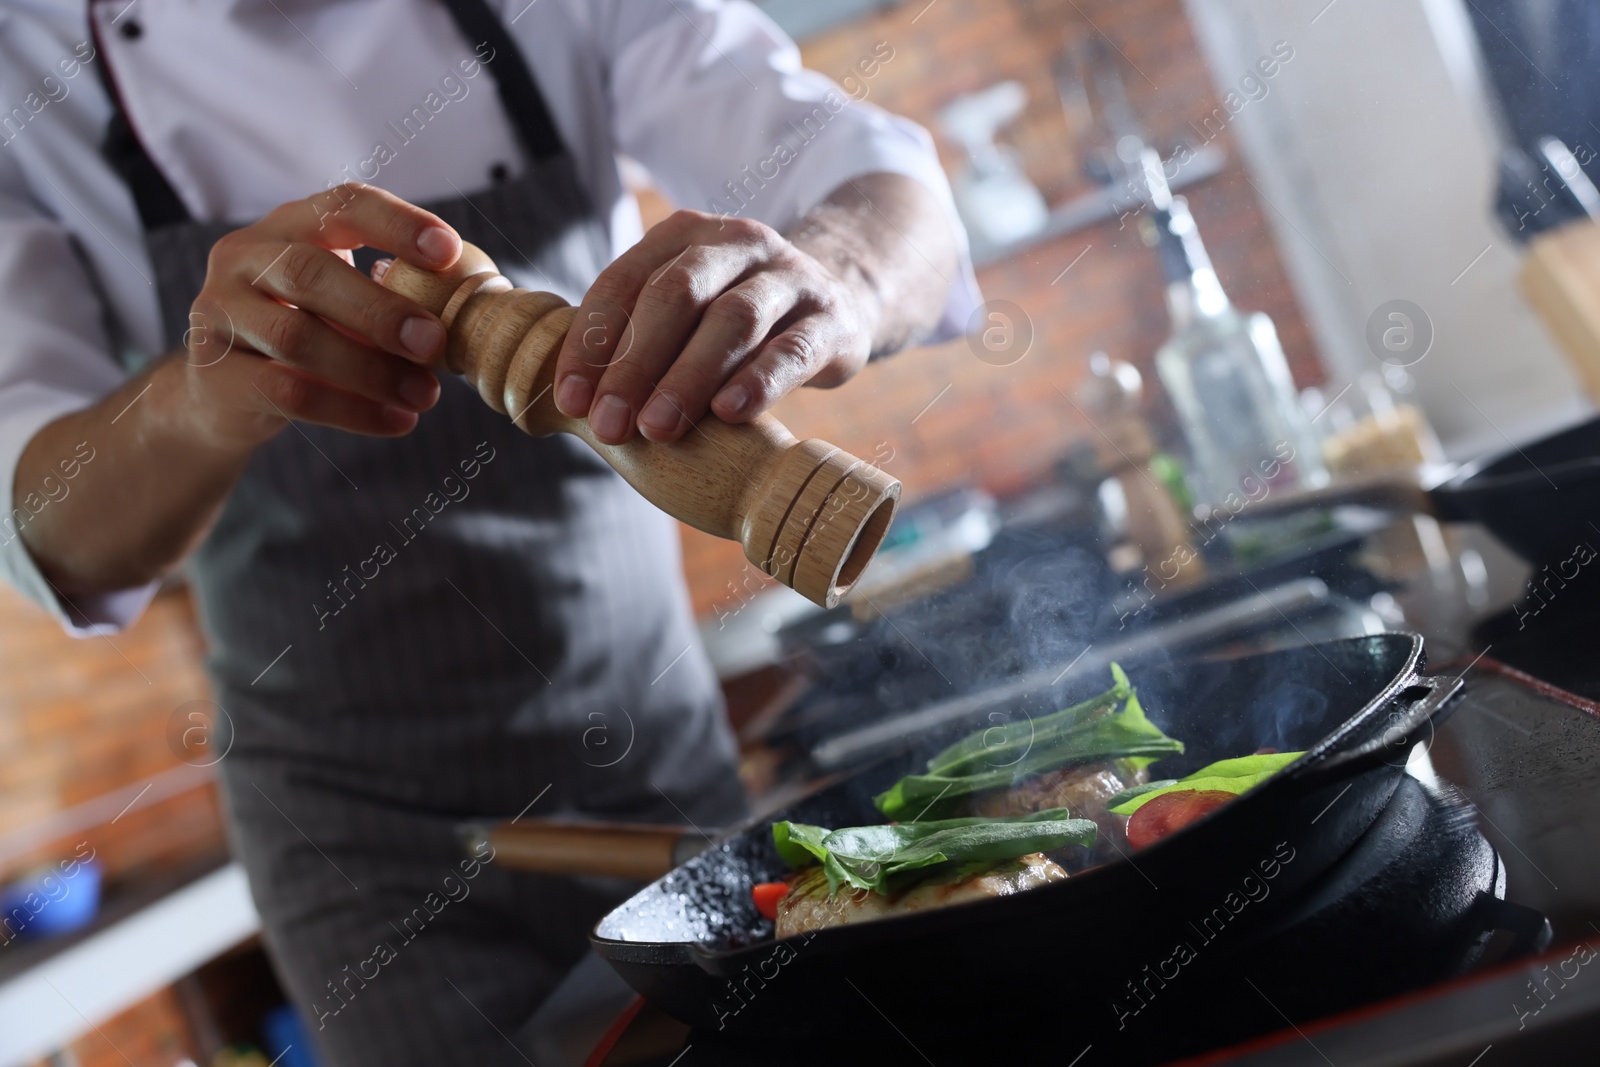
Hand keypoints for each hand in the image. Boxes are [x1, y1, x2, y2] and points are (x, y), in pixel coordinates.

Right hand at [177, 184, 462, 447]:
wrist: (221, 395)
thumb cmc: (305, 334)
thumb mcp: (342, 304)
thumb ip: (389, 298)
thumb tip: (468, 317)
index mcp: (287, 227)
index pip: (341, 207)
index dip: (396, 224)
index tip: (448, 250)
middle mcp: (243, 258)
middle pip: (310, 272)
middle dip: (381, 309)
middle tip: (435, 341)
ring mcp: (219, 313)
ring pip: (297, 337)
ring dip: (372, 370)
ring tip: (426, 394)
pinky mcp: (214, 372)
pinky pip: (288, 392)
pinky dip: (352, 411)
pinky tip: (397, 421)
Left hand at [551, 211, 876, 444]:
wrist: (838, 305)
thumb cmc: (737, 322)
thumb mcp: (687, 313)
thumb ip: (637, 340)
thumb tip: (570, 405)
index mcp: (685, 236)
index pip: (624, 282)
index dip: (591, 342)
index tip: (570, 401)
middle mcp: (738, 244)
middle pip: (676, 294)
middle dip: (635, 363)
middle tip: (610, 425)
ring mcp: (789, 277)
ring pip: (734, 319)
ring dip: (688, 377)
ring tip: (658, 429)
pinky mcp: (830, 319)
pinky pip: (792, 348)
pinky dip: (758, 381)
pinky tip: (728, 414)